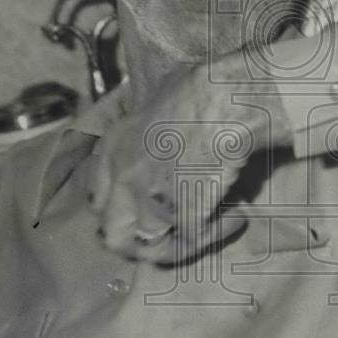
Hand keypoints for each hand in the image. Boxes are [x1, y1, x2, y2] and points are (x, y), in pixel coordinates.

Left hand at [89, 58, 290, 263]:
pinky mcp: (181, 215)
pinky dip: (219, 232)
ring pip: (153, 249)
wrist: (222, 99)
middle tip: (174, 235)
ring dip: (184, 245)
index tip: (146, 211)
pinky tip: (239, 215)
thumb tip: (167, 132)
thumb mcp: (155, 101)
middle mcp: (122, 179)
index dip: (120, 212)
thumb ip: (151, 128)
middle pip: (115, 236)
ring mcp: (148, 202)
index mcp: (113, 149)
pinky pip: (195, 240)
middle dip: (143, 243)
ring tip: (214, 225)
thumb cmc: (198, 88)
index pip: (98, 199)